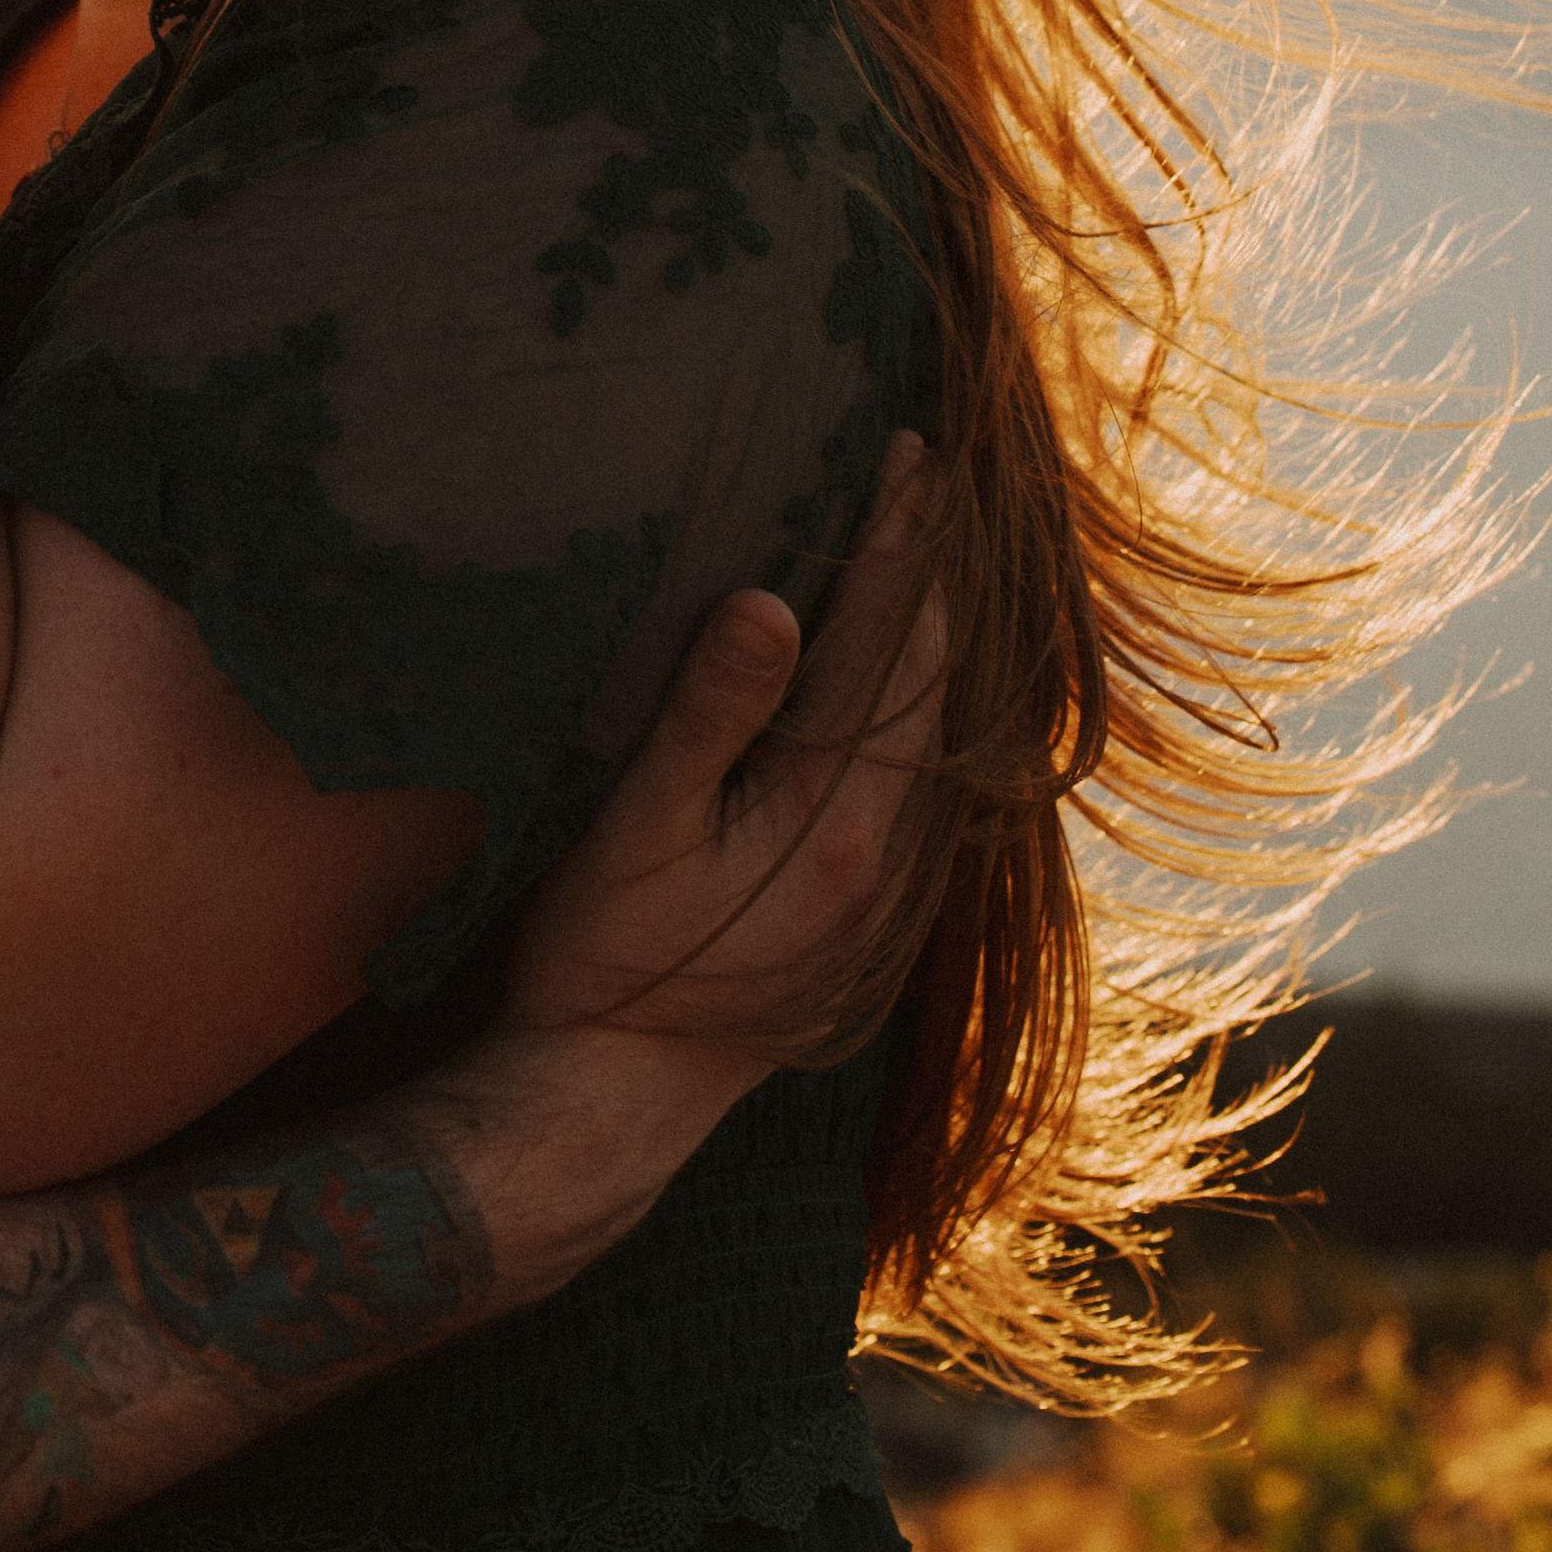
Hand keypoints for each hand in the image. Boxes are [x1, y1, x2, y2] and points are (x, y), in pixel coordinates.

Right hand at [496, 432, 953, 1087]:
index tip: (909, 453)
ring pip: (944, 730)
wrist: (617, 1099)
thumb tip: (770, 600)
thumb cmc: (607, 959)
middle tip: (927, 474)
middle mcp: (890, 856)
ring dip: (936, 632)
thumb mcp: (636, 828)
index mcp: (838, 822)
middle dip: (933, 570)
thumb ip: (707, 715)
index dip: (899, 542)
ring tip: (924, 544)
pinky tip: (900, 670)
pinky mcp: (873, 911)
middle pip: (938, 680)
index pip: (890, 647)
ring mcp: (891, 891)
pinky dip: (922, 698)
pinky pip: (925, 774)